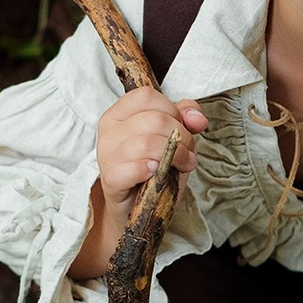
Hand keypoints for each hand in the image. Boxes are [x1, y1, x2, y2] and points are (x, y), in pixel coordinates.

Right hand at [96, 87, 208, 222]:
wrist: (137, 206)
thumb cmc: (154, 168)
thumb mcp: (172, 137)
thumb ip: (184, 118)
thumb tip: (197, 118)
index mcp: (119, 113)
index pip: (147, 96)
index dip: (172, 110)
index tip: (181, 129)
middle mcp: (109, 131)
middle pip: (153, 120)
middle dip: (181, 137)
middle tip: (188, 154)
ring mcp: (106, 155)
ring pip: (146, 144)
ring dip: (174, 156)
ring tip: (180, 166)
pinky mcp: (111, 179)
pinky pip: (133, 169)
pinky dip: (150, 171)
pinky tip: (156, 174)